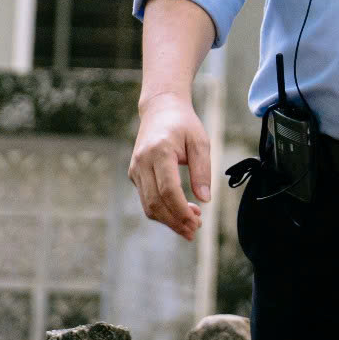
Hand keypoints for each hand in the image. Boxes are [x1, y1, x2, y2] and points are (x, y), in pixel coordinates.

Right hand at [128, 91, 209, 241]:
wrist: (160, 109)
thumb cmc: (184, 125)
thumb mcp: (201, 142)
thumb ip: (203, 170)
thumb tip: (204, 199)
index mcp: (160, 152)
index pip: (168, 190)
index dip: (181, 210)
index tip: (196, 222)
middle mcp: (142, 162)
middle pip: (156, 203)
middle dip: (175, 221)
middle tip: (195, 230)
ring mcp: (135, 169)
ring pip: (148, 205)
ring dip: (169, 220)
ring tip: (190, 225)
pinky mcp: (134, 175)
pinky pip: (147, 199)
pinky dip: (162, 211)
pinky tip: (180, 213)